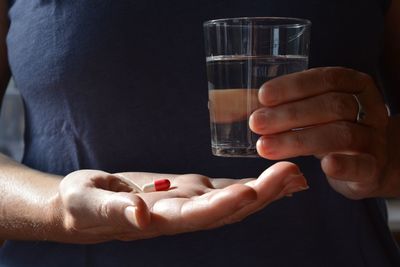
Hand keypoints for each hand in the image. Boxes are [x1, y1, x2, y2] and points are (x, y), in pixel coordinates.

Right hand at [52, 162, 306, 243]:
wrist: (84, 205)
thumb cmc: (82, 206)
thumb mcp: (90, 205)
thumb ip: (116, 210)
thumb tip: (139, 215)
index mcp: (159, 220)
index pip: (197, 216)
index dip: (224, 206)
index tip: (252, 190)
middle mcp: (181, 215)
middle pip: (227, 209)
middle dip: (260, 194)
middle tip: (293, 173)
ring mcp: (188, 203)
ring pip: (232, 199)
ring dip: (265, 189)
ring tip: (296, 174)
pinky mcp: (188, 190)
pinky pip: (224, 189)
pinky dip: (251, 184)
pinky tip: (273, 177)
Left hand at [250, 67, 393, 198]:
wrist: (370, 163)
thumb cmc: (332, 130)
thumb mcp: (315, 111)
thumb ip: (286, 105)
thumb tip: (240, 105)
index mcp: (355, 86)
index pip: (326, 79)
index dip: (293, 87)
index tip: (263, 96)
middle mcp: (369, 109)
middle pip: (332, 106)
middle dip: (290, 114)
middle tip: (256, 123)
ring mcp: (374, 139)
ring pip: (341, 135)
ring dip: (299, 141)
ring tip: (265, 147)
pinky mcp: (373, 168)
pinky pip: (361, 166)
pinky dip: (343, 165)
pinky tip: (324, 165)